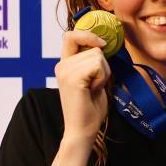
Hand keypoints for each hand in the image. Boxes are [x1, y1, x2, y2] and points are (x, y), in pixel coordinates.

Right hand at [54, 30, 110, 145]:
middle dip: (103, 65)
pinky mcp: (73, 78)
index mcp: (64, 64)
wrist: (82, 130)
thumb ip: (92, 62)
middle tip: (94, 84)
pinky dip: (102, 78)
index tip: (101, 44)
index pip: (71, 36)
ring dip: (103, 73)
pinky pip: (98, 65)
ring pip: (98, 56)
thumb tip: (102, 44)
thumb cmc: (90, 108)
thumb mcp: (91, 78)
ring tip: (92, 89)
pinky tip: (93, 91)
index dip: (88, 35)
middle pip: (93, 47)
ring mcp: (65, 71)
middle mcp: (61, 65)